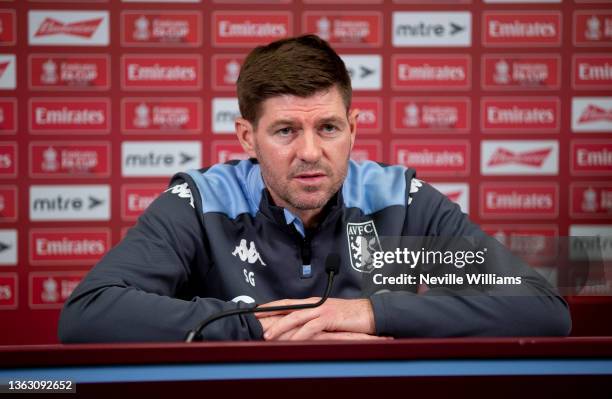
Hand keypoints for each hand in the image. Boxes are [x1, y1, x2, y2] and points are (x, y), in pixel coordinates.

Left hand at [255, 297, 376, 340]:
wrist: (370, 314)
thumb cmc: (350, 318)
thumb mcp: (328, 319)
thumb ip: (313, 322)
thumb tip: (299, 330)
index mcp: (313, 303)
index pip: (287, 303)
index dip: (270, 306)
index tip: (255, 310)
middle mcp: (315, 304)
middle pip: (287, 307)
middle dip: (269, 313)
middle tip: (253, 320)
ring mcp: (322, 309)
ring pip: (296, 317)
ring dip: (280, 327)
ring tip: (268, 336)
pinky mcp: (330, 318)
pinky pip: (311, 327)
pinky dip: (300, 335)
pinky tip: (291, 341)